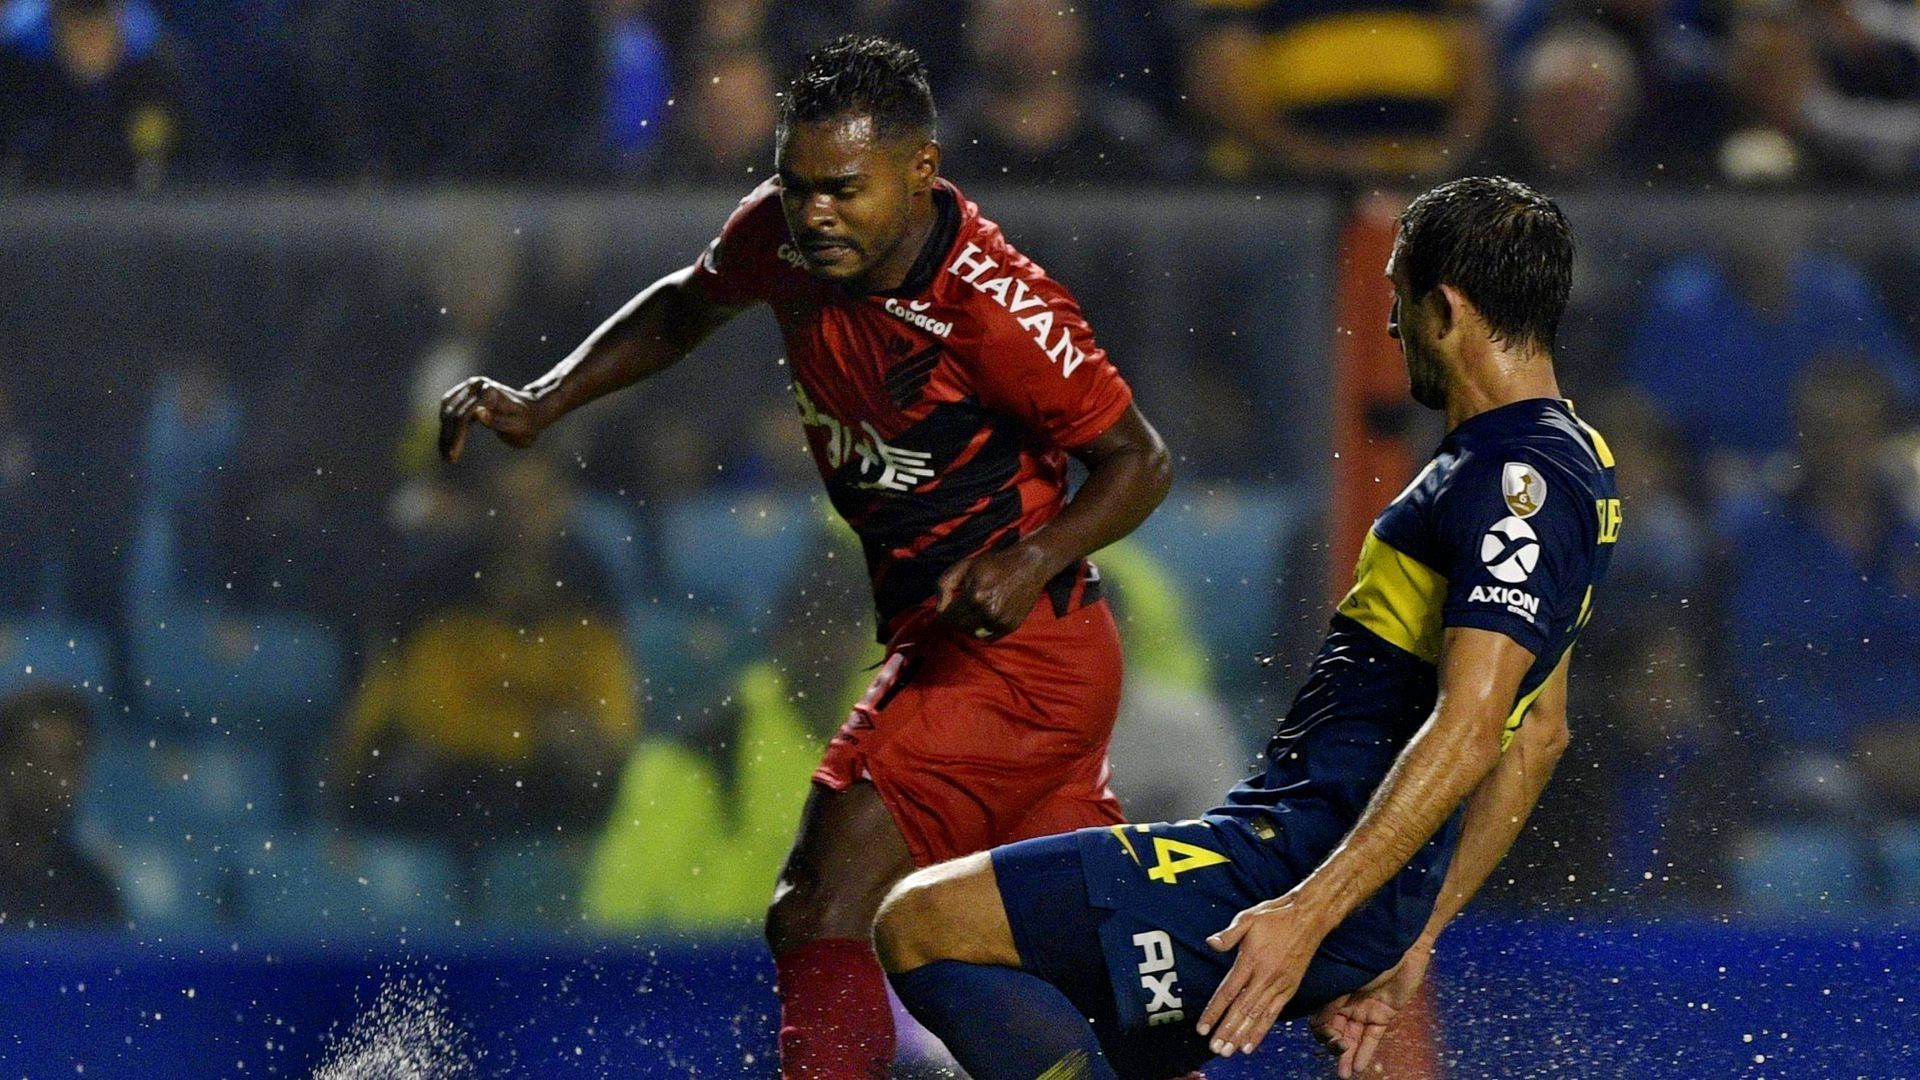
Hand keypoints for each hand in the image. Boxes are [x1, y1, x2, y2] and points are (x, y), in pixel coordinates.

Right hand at [438, 376, 546, 461]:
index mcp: (490, 392)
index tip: (453, 456)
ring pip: (447, 410)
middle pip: (453, 412)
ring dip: (444, 433)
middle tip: (447, 459)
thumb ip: (499, 421)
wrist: (532, 409)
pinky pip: (449, 408)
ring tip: (445, 455)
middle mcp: (477, 385)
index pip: (464, 416)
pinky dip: (447, 426)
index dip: (457, 437)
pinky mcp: (466, 392)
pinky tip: (446, 442)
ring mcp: (470, 386)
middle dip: (448, 437)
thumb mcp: (518, 426)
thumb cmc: (527, 421)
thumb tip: (477, 413)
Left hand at [934, 545, 1053, 640]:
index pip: (947, 617)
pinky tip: (984, 616)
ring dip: (968, 625)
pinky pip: (988, 637)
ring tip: (972, 611)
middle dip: (955, 618)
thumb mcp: (965, 566)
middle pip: (959, 626)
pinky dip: (982, 630)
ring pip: (972, 634)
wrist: (1028, 566)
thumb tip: (938, 608)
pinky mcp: (1010, 626)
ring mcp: (1000, 621)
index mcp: (974, 596)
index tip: (944, 608)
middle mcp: (987, 612)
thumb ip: (944, 585)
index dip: (942, 612)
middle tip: (958, 608)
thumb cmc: (994, 563)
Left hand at [1195, 893, 1333, 1057]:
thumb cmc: (1275, 916)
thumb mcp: (1248, 918)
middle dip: (1227, 1031)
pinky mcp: (1290, 989)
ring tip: (1229, 1051)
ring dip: (1242, 1035)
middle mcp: (1265, 976)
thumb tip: (1211, 943)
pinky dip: (1261, 1030)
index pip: (1228, 992)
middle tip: (1214, 1048)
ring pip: (1257, 1015)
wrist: (1308, 917)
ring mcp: (1279, 985)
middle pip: (1241, 1009)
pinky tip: (1251, 1044)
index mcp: (1251, 960)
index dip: (1214, 1012)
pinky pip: (1274, 1014)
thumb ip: (1229, 934)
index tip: (1202, 1028)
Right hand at [1309, 940, 1432, 1077]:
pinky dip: (1365, 1052)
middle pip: (1335, 1032)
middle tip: (1340, 1050)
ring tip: (1344, 1074)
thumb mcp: (1346, 976)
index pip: (1319, 1019)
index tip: (1328, 1036)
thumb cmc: (1370, 950)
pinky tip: (1359, 1067)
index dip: (1321, 1031)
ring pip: (1352, 1038)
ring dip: (1347, 1056)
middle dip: (1334, 1046)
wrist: (1403, 943)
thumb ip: (1332, 1000)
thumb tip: (1317, 1024)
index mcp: (1332, 991)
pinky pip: (1372, 1037)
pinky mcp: (1383, 1015)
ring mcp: (1365, 1010)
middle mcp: (1346, 1003)